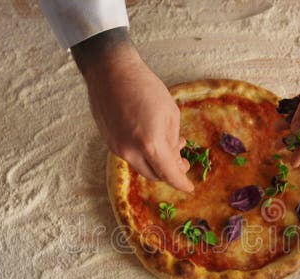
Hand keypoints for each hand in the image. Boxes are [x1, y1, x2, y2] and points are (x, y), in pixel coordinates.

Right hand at [73, 29, 192, 191]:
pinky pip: (130, 156)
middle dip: (170, 173)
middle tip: (182, 163)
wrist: (111, 71)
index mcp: (150, 144)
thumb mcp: (170, 114)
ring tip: (169, 146)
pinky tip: (151, 139)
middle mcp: (131, 151)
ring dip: (156, 162)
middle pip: (154, 175)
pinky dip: (143, 154)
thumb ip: (173, 142)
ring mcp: (117, 148)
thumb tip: (175, 160)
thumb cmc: (145, 87)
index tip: (189, 187)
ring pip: (141, 166)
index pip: (169, 174)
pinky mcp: (109, 142)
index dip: (181, 183)